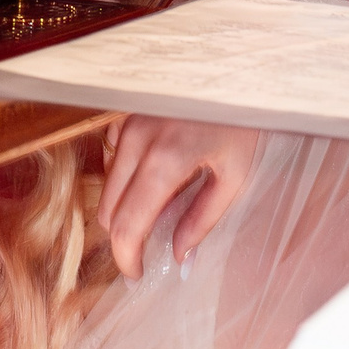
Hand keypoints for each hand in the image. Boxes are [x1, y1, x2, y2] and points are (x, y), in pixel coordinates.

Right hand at [100, 115, 260, 278]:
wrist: (235, 74)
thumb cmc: (242, 123)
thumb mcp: (236, 176)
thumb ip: (203, 219)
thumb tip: (180, 256)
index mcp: (165, 163)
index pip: (127, 226)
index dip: (127, 258)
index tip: (137, 274)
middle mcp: (137, 144)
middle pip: (108, 211)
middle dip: (123, 237)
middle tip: (147, 249)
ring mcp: (127, 127)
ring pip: (107, 186)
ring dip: (123, 208)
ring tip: (156, 213)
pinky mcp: (126, 117)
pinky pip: (112, 159)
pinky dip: (125, 178)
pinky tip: (153, 177)